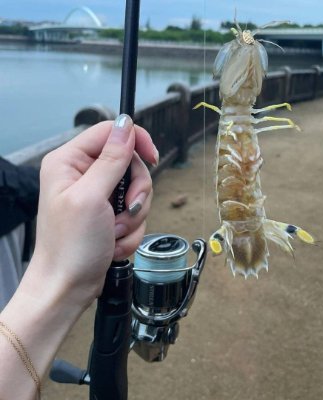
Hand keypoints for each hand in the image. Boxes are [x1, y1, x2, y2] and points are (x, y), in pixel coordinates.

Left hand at [30, 114, 156, 306]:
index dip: (136, 141)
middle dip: (135, 193)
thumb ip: (112, 159)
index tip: (152, 159)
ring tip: (114, 234)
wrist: (68, 287)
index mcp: (70, 161)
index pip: (111, 132)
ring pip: (137, 192)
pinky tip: (113, 244)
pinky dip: (130, 231)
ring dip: (133, 217)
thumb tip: (127, 124)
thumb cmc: (71, 245)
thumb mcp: (92, 197)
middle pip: (130, 164)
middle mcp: (84, 174)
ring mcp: (98, 196)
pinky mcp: (109, 215)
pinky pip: (135, 214)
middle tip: (126, 212)